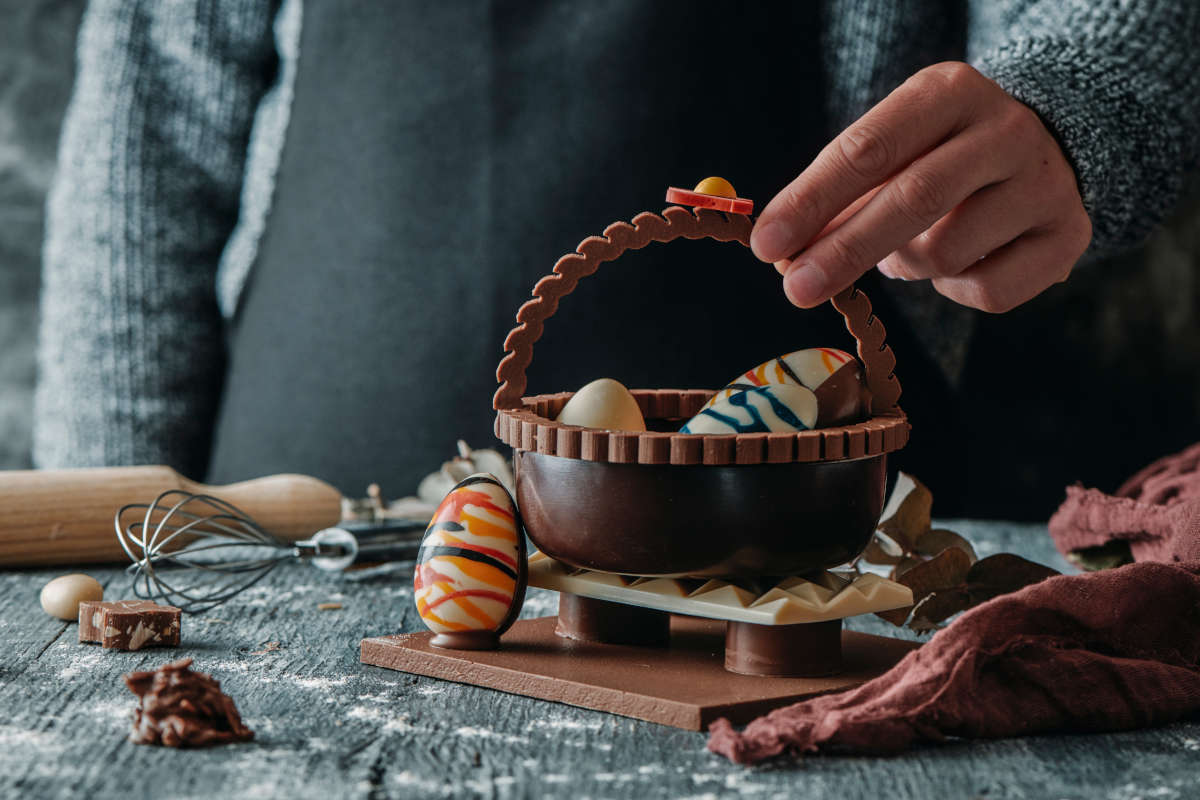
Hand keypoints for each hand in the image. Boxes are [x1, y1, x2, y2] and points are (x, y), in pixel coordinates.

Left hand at [752, 62, 1091, 312]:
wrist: (1050, 149)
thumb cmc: (941, 155)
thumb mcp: (893, 150)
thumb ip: (839, 195)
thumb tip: (783, 253)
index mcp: (948, 93)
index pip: (868, 148)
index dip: (812, 200)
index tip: (767, 244)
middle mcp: (1005, 130)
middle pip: (912, 199)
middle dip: (844, 251)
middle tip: (795, 290)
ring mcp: (1045, 183)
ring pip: (945, 253)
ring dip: (907, 266)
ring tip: (911, 247)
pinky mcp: (1068, 236)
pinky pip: (983, 290)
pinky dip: (953, 290)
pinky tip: (963, 261)